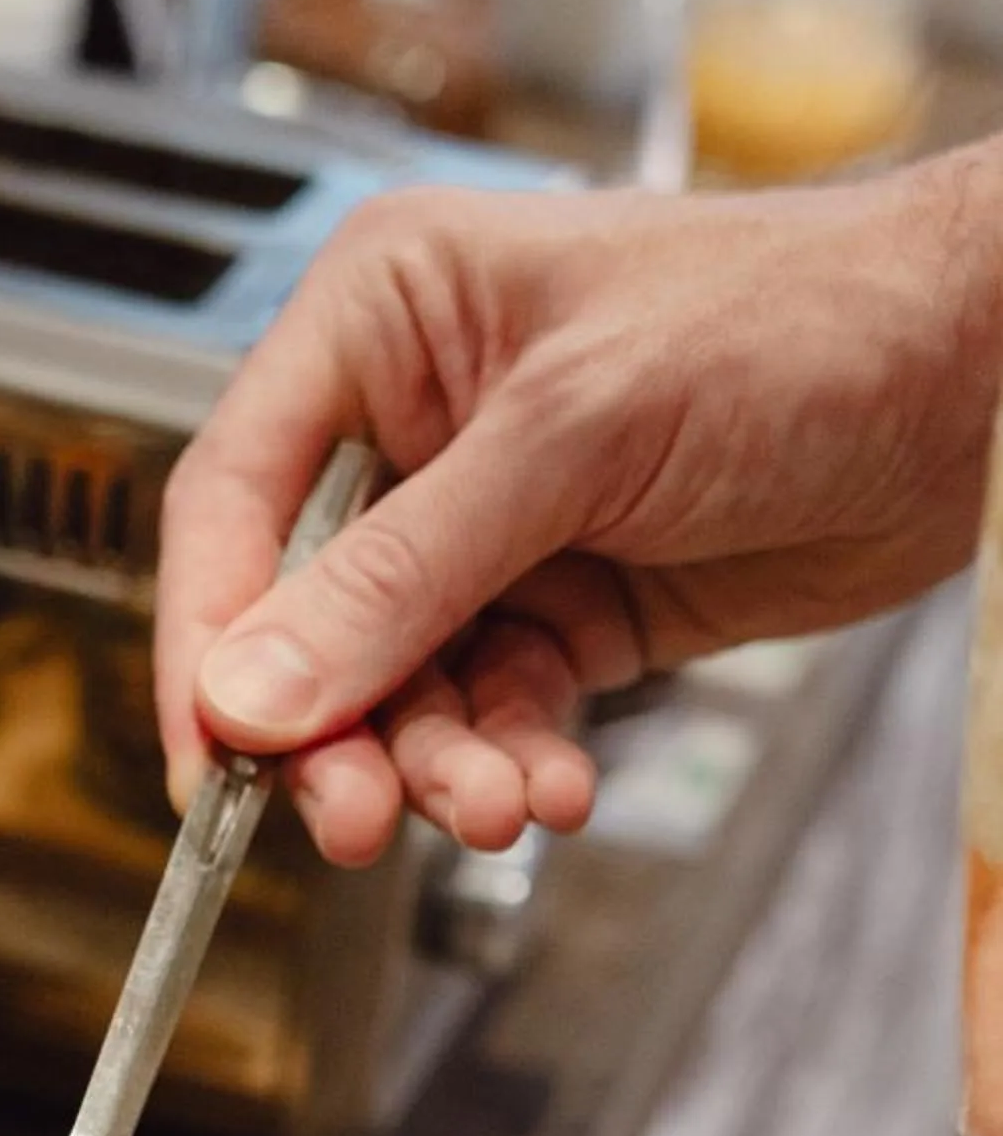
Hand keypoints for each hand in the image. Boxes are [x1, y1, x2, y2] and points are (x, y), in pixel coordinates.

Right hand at [156, 146, 1002, 865]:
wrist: (973, 378)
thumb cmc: (797, 316)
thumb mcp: (569, 439)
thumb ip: (399, 579)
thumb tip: (252, 691)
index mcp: (384, 321)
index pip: (235, 498)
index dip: (209, 638)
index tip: (211, 756)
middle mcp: (420, 424)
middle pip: (306, 620)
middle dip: (336, 733)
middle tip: (357, 820)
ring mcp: (491, 525)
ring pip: (401, 689)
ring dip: (439, 766)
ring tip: (498, 806)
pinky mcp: (564, 606)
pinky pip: (495, 714)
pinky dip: (514, 765)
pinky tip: (552, 789)